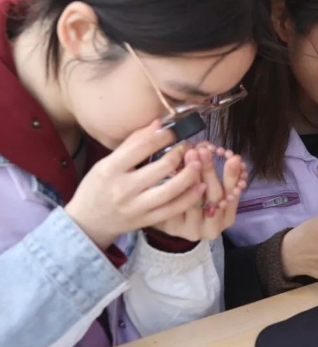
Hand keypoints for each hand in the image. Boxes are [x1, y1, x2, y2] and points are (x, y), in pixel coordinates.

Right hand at [65, 120, 205, 249]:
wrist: (88, 222)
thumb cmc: (98, 187)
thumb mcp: (107, 162)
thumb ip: (133, 143)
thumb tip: (158, 124)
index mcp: (110, 169)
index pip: (142, 147)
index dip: (164, 137)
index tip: (176, 131)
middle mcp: (123, 189)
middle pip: (161, 168)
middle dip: (180, 153)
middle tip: (189, 147)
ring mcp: (135, 207)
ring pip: (171, 190)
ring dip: (190, 175)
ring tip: (198, 163)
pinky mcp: (145, 221)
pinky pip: (173, 209)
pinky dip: (190, 197)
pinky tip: (200, 186)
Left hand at [151, 143, 247, 241]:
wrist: (173, 219)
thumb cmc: (198, 199)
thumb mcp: (213, 189)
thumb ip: (218, 173)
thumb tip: (214, 148)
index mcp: (227, 218)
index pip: (232, 195)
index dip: (232, 176)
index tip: (233, 157)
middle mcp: (212, 228)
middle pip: (214, 198)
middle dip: (209, 171)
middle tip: (204, 151)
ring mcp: (192, 230)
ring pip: (194, 200)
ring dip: (191, 175)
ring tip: (188, 154)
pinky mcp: (173, 227)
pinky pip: (175, 203)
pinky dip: (175, 183)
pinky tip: (174, 167)